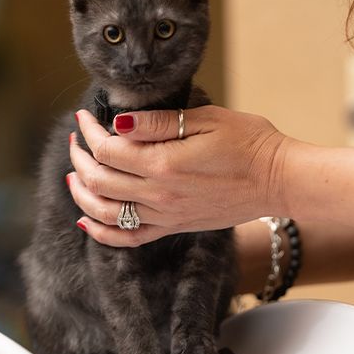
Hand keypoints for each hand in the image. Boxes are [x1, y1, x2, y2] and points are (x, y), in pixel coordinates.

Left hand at [68, 105, 290, 246]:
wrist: (279, 180)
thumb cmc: (249, 143)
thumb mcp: (206, 119)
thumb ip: (159, 123)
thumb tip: (119, 122)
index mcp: (164, 164)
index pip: (107, 149)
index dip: (89, 131)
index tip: (84, 116)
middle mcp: (159, 195)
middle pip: (98, 181)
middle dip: (80, 158)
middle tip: (76, 140)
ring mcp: (165, 216)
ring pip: (105, 212)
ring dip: (82, 194)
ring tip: (74, 175)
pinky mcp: (174, 227)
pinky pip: (127, 238)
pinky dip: (101, 231)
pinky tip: (87, 219)